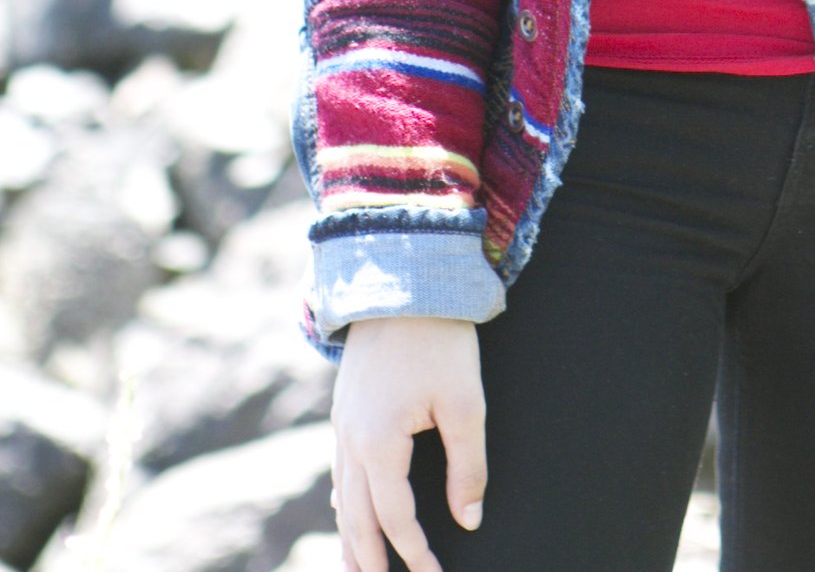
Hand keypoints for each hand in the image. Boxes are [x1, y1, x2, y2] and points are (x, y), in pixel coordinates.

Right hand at [331, 316, 485, 571]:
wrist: (405, 276)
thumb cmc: (440, 338)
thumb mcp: (465, 402)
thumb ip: (468, 465)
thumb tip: (470, 519)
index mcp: (378, 442)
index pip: (396, 518)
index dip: (414, 553)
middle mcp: (351, 438)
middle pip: (356, 518)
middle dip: (368, 560)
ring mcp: (342, 421)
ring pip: (342, 496)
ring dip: (351, 536)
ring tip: (360, 569)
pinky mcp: (345, 405)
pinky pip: (340, 468)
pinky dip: (345, 500)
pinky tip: (349, 511)